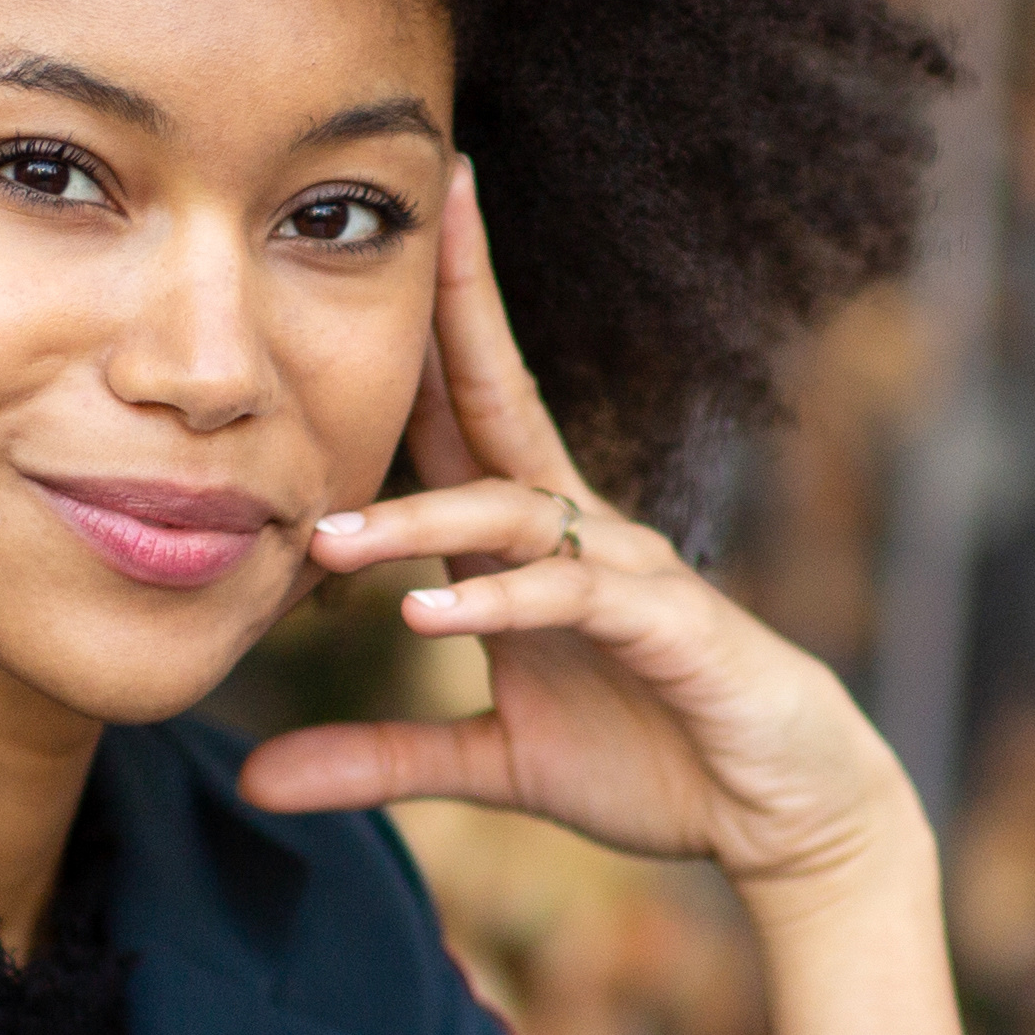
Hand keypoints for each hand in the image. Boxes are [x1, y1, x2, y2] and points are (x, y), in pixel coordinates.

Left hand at [243, 162, 926, 913]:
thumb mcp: (492, 763)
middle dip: (453, 309)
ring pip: (513, 510)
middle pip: (501, 399)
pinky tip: (427, 614)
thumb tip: (256, 777)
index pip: (460, 417)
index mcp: (532, 542)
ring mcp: (629, 568)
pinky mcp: (670, 624)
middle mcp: (579, 530)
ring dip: (418, 519)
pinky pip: (574, 594)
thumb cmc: (650, 760)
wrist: (778, 814)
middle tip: (405, 219)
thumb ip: (379, 758)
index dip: (417, 337)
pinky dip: (500, 604)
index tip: (354, 253)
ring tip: (327, 542)